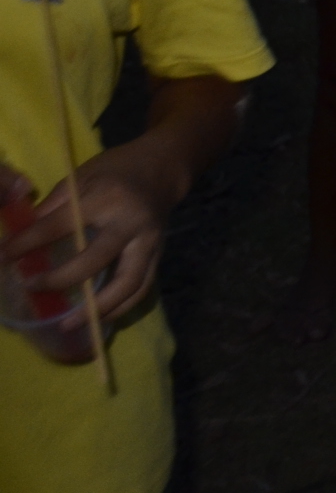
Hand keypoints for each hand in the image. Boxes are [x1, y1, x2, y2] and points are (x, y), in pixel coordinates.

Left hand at [0, 146, 184, 324]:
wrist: (162, 168)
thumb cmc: (115, 169)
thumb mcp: (80, 177)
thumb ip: (52, 207)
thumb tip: (22, 238)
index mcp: (106, 198)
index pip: (60, 226)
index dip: (28, 243)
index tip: (3, 256)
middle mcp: (131, 224)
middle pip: (96, 261)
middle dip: (61, 279)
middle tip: (33, 288)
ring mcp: (149, 242)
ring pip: (127, 284)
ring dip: (98, 309)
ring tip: (69, 325)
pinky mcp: (157, 255)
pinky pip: (141, 289)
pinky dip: (120, 308)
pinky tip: (97, 319)